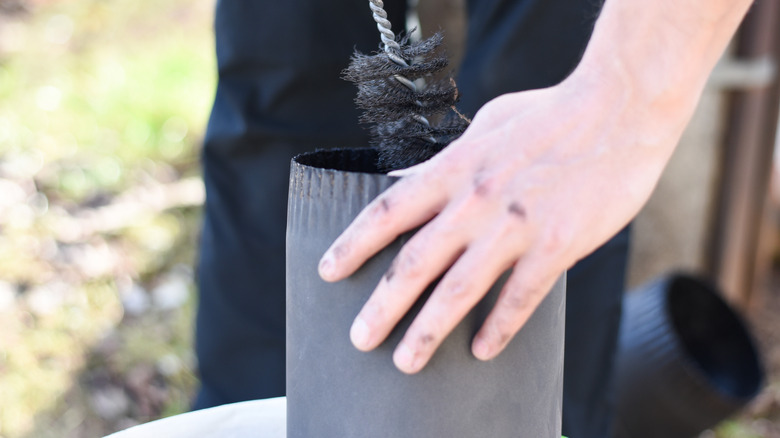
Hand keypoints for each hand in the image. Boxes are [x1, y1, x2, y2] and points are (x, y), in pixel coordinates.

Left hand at [317, 70, 682, 373]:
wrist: (618, 107)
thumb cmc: (551, 113)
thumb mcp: (486, 125)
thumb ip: (449, 159)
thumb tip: (411, 177)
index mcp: (454, 168)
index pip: (388, 212)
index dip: (353, 245)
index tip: (328, 271)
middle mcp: (474, 202)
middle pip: (414, 263)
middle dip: (381, 307)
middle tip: (359, 338)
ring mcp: (514, 226)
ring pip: (459, 291)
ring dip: (428, 331)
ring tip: (407, 361)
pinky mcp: (556, 244)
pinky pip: (519, 298)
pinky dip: (499, 328)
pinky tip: (482, 351)